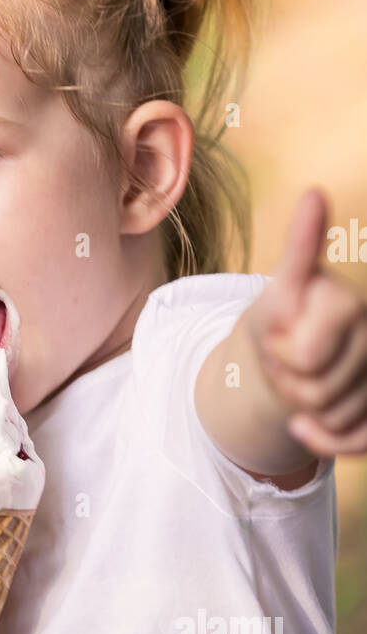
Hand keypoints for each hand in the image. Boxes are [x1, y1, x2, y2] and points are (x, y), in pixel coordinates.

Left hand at [248, 187, 366, 455]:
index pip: (315, 347)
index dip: (290, 349)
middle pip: (319, 386)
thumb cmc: (280, 321)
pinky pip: (356, 441)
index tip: (282, 334)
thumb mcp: (277, 294)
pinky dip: (322, 441)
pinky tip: (303, 427)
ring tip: (300, 380)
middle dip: (288, 380)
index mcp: (349, 303)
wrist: (287, 361)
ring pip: (334, 415)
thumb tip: (314, 192)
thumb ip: (299, 254)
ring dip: (303, 408)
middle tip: (285, 360)